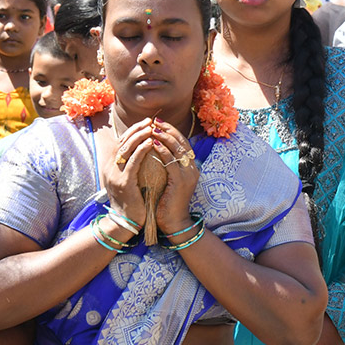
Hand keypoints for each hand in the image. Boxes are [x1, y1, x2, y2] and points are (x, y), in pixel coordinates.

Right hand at [103, 117, 152, 226]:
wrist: (125, 222)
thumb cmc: (131, 201)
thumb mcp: (127, 181)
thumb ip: (130, 167)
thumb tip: (142, 153)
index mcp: (110, 167)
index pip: (121, 143)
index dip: (132, 131)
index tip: (145, 123)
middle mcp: (109, 168)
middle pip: (122, 142)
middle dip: (136, 130)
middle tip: (150, 121)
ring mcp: (115, 175)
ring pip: (127, 149)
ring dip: (140, 136)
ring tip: (151, 128)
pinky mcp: (123, 182)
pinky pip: (133, 162)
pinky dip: (142, 150)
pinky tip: (152, 143)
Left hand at [149, 120, 201, 234]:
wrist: (175, 223)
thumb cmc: (168, 203)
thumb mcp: (169, 181)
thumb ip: (167, 167)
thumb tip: (155, 152)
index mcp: (191, 168)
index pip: (183, 143)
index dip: (171, 131)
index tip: (158, 123)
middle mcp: (193, 169)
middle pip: (182, 142)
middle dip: (168, 129)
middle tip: (155, 120)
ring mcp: (188, 175)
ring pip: (177, 149)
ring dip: (164, 136)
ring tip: (152, 128)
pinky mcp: (181, 182)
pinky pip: (171, 162)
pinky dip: (162, 150)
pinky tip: (152, 143)